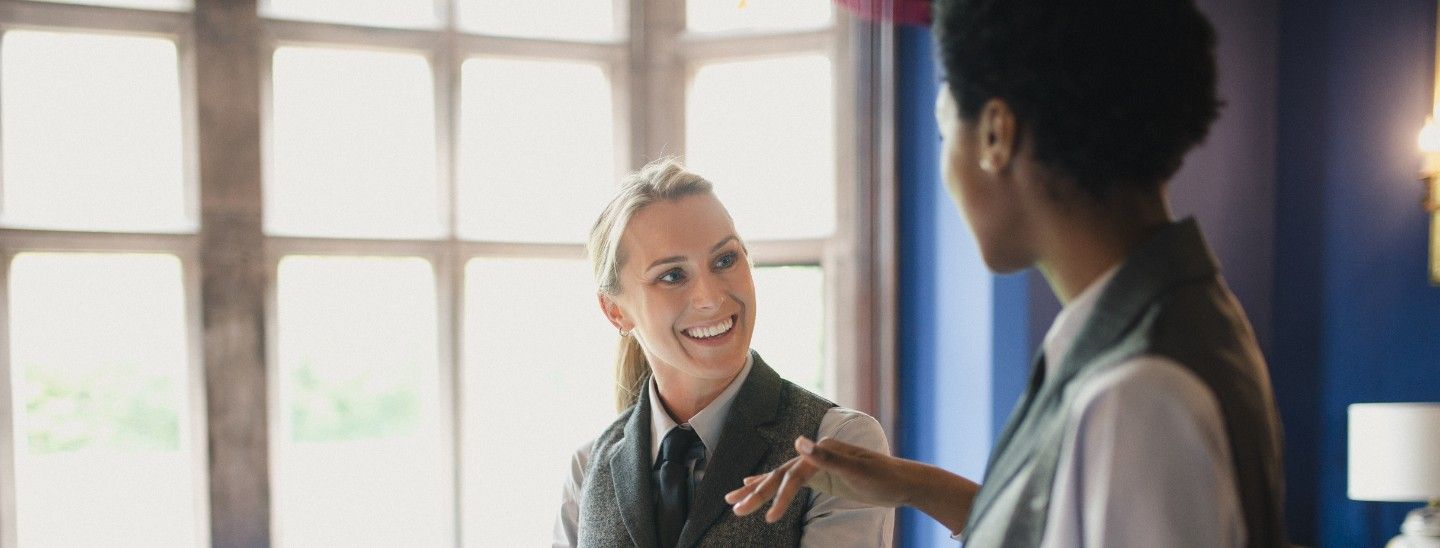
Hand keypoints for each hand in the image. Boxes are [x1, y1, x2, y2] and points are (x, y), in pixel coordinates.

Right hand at [724, 436, 911, 522]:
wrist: (903, 482)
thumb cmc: (883, 477)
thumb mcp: (858, 470)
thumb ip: (827, 457)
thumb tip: (799, 441)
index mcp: (821, 450)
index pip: (791, 475)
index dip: (779, 496)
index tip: (771, 519)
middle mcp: (815, 454)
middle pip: (778, 474)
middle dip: (756, 493)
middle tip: (733, 508)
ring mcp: (816, 464)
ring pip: (779, 478)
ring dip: (756, 489)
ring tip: (732, 500)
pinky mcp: (820, 475)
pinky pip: (790, 481)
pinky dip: (771, 485)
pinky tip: (755, 484)